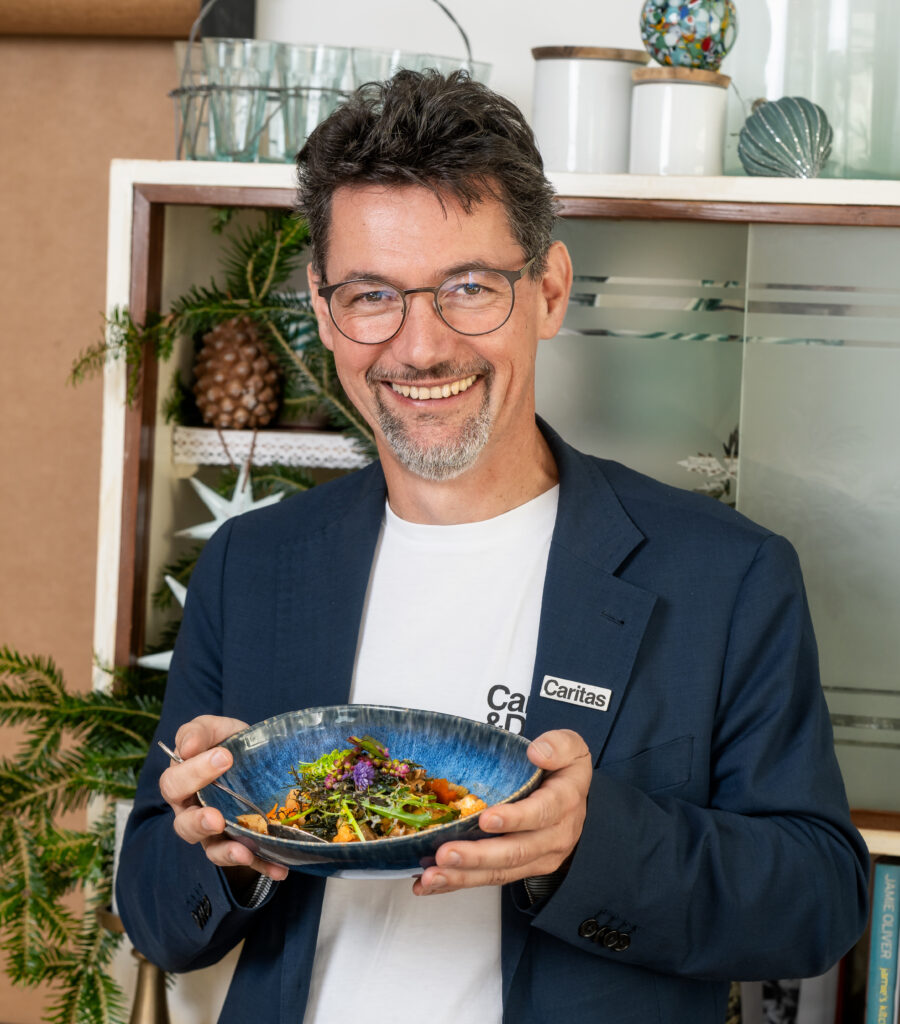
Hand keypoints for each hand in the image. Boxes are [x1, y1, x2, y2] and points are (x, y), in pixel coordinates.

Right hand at [159, 715, 288, 882]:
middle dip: (200, 823)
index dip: (195, 773)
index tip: (225, 757)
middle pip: (185, 825)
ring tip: (244, 851)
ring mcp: (216, 833)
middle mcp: (193, 812)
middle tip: (217, 817)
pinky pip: (250, 860)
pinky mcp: (241, 844)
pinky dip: (263, 865)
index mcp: (181, 784)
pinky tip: (280, 869)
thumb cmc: (228, 743)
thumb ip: (199, 732)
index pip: (174, 784)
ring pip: (212, 850)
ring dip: (228, 853)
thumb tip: (186, 747)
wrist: (256, 758)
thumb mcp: (215, 729)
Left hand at [412, 729, 591, 895]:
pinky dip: (460, 882)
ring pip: (501, 872)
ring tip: (432, 875)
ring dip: (464, 876)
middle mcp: (555, 836)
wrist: (574, 797)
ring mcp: (538, 857)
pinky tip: (433, 883)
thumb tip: (537, 752)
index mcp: (564, 803)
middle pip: (515, 852)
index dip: (514, 818)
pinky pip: (491, 879)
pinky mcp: (522, 869)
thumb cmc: (564, 769)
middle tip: (445, 853)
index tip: (485, 819)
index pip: (541, 814)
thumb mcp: (571, 747)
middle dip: (477, 856)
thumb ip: (558, 745)